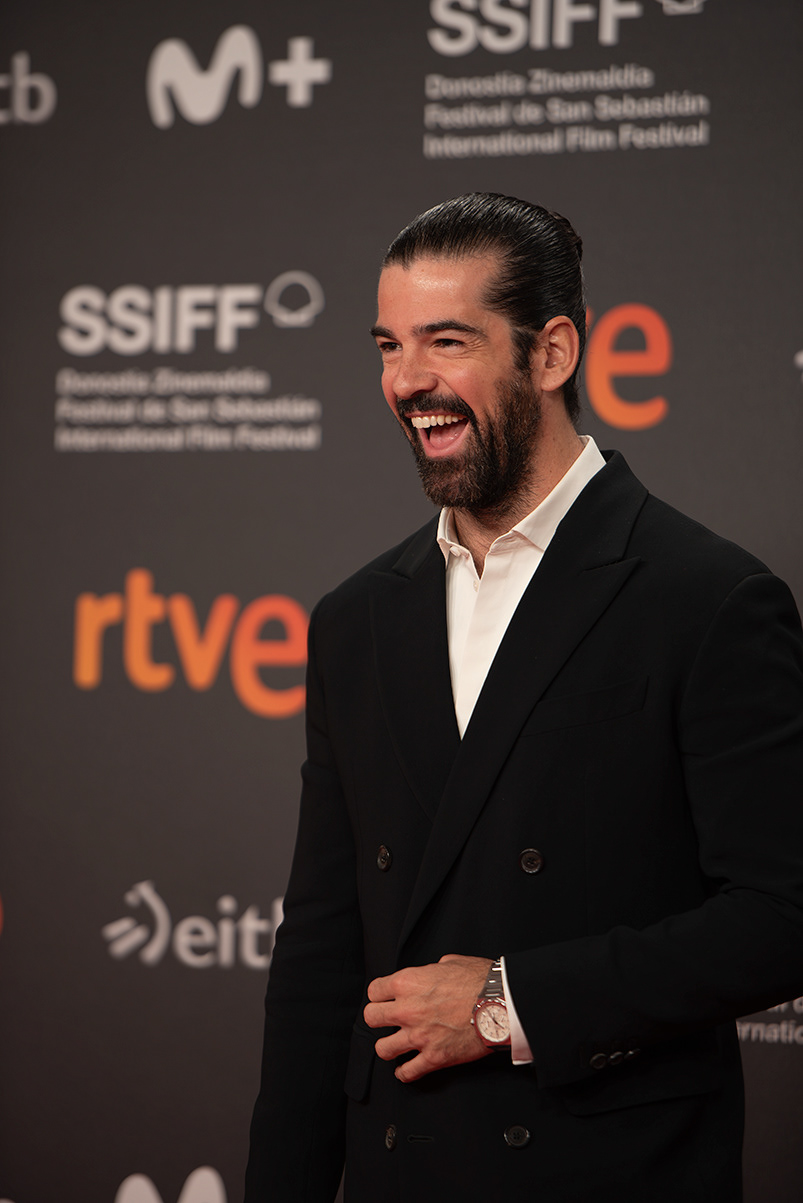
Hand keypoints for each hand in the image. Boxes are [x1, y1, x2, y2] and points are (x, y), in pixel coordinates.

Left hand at [364, 954, 492, 1081]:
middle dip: (379, 1018)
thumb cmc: (480, 980)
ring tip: (396, 1045)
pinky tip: (407, 1068)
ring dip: (389, 1047)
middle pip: (371, 1018)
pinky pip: (407, 1072)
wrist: (502, 1003)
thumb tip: (432, 973)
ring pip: (382, 1049)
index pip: (374, 991)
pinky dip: (405, 1073)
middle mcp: (407, 1010)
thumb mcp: (450, 962)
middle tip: (388, 1020)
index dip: (380, 994)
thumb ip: (432, 970)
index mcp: (408, 982)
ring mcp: (419, 1036)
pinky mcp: (434, 1058)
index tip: (385, 999)